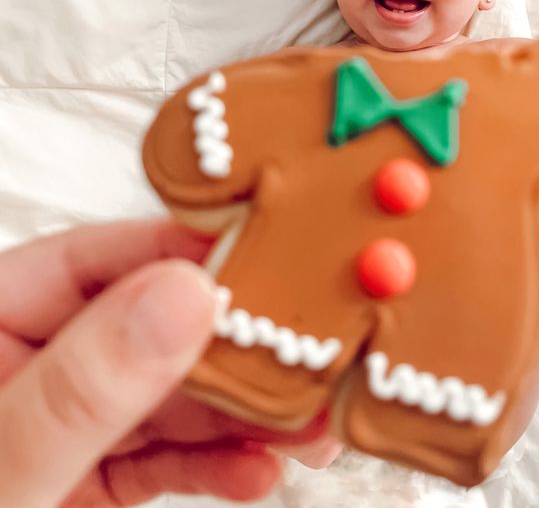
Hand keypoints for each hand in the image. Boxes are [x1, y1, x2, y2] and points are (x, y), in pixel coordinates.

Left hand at [0, 220, 340, 506]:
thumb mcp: (1, 469)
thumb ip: (82, 388)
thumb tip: (182, 297)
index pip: (97, 261)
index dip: (185, 254)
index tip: (266, 262)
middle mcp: (31, 361)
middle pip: (152, 324)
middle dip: (235, 348)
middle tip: (311, 360)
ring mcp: (63, 421)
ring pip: (169, 393)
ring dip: (243, 411)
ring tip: (308, 424)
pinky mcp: (89, 480)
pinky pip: (162, 458)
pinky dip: (215, 466)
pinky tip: (258, 472)